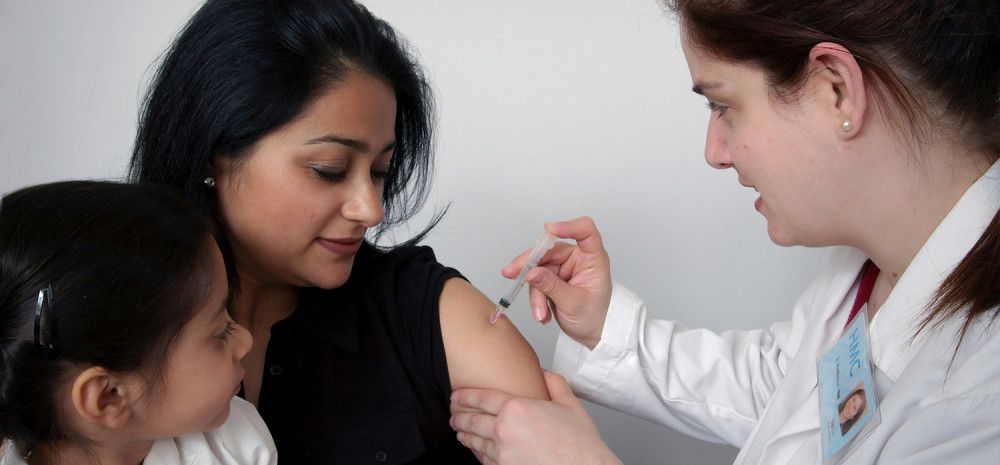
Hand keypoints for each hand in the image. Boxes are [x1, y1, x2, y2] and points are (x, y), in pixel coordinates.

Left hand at [450, 371, 622, 464]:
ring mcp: (502, 454)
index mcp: (517, 408)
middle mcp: (505, 430)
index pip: (481, 398)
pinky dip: (477, 454)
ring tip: (460, 433)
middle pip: (472, 422)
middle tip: (453, 416)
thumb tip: (543, 373)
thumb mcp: (569, 403)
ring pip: (475, 443)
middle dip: (459, 418)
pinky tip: (477, 451)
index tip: (456, 396)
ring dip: (464, 436)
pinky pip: (484, 461)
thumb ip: (554, 383)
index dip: (464, 396)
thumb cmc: (580, 443)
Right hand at [505, 216, 611, 348]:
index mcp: (592, 258)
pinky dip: (536, 298)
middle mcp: (577, 258)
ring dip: (535, 293)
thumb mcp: (574, 304)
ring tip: (541, 314)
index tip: (549, 229)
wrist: (592, 334)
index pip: (585, 231)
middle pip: (548, 250)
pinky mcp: (551, 277)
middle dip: (530, 267)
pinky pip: (535, 281)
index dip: (567, 226)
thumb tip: (531, 273)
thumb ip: (552, 287)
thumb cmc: (594, 317)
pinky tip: (542, 313)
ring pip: (537, 269)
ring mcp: (563, 267)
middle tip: (512, 275)